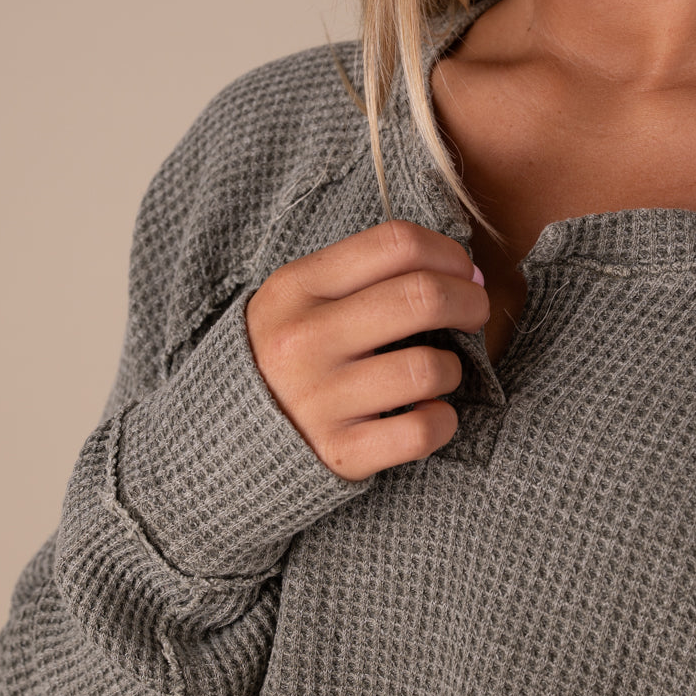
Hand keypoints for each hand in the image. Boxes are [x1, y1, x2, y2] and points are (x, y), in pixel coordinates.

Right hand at [245, 220, 488, 480]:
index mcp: (297, 287)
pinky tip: (429, 413)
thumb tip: (462, 270)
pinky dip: (442, 421)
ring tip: (437, 372)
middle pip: (423, 296)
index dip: (448, 252)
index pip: (396, 243)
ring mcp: (320, 399)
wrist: (221, 440)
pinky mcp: (340, 452)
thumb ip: (365, 276)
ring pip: (430, 368)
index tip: (463, 271)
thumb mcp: (300, 300)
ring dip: (453, 369)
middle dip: (470, 301)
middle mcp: (305, 339)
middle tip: (475, 312)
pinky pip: (422, 431)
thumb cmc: (285, 358)